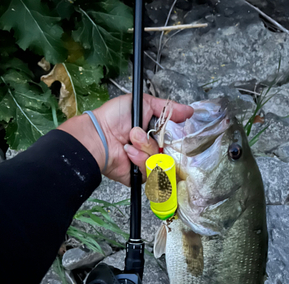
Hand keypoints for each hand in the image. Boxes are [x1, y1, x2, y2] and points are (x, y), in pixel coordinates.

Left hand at [58, 94, 192, 185]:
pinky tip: (129, 154)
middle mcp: (152, 148)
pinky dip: (140, 160)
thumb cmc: (114, 118)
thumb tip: (189, 110)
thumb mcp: (143, 103)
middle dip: (155, 141)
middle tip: (139, 134)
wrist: (99, 138)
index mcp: (154, 132)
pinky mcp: (140, 176)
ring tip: (130, 143)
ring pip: (162, 162)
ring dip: (145, 149)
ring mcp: (147, 163)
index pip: (175, 137)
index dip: (176, 135)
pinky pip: (152, 172)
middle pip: (171, 151)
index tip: (172, 130)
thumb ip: (167, 108)